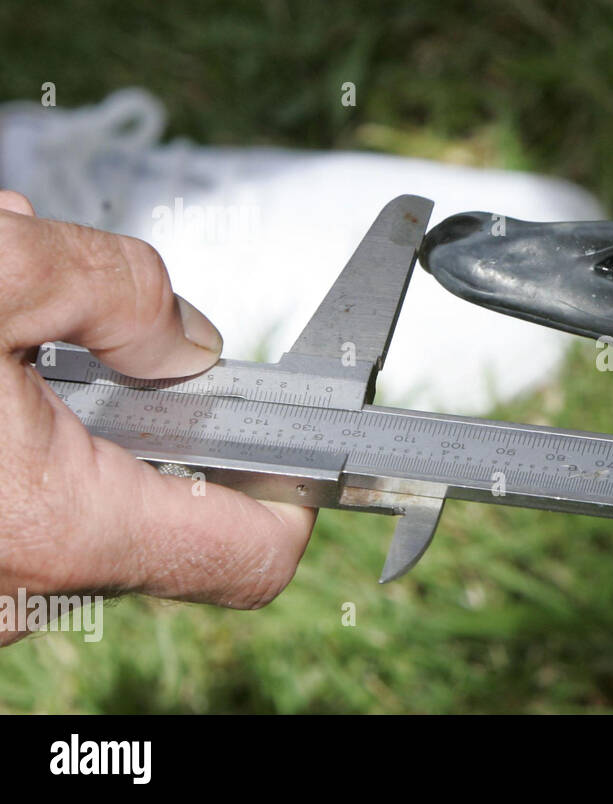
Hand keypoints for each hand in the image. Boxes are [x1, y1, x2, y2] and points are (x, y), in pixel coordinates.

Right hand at [0, 190, 315, 645]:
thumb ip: (118, 292)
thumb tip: (190, 338)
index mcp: (55, 526)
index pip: (252, 556)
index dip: (295, 493)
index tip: (299, 437)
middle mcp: (17, 591)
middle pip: (164, 520)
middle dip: (152, 419)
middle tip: (91, 340)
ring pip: (82, 516)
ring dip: (70, 426)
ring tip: (1, 346)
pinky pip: (18, 528)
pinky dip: (14, 456)